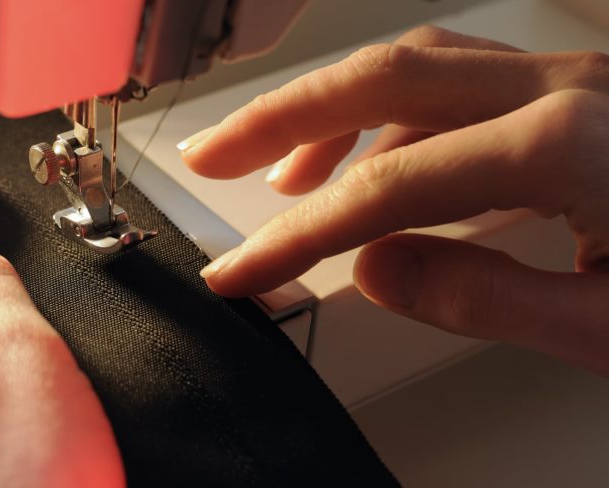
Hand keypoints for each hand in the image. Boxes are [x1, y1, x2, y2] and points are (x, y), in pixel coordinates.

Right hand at [179, 27, 608, 375]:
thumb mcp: (607, 326)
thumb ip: (486, 296)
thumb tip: (376, 270)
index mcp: (568, 146)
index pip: (388, 188)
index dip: (298, 235)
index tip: (240, 271)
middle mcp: (563, 86)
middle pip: (382, 78)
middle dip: (279, 118)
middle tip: (212, 156)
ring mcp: (570, 77)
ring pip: (416, 66)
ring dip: (332, 114)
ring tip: (285, 174)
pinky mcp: (575, 90)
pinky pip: (458, 82)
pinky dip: (395, 118)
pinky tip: (376, 163)